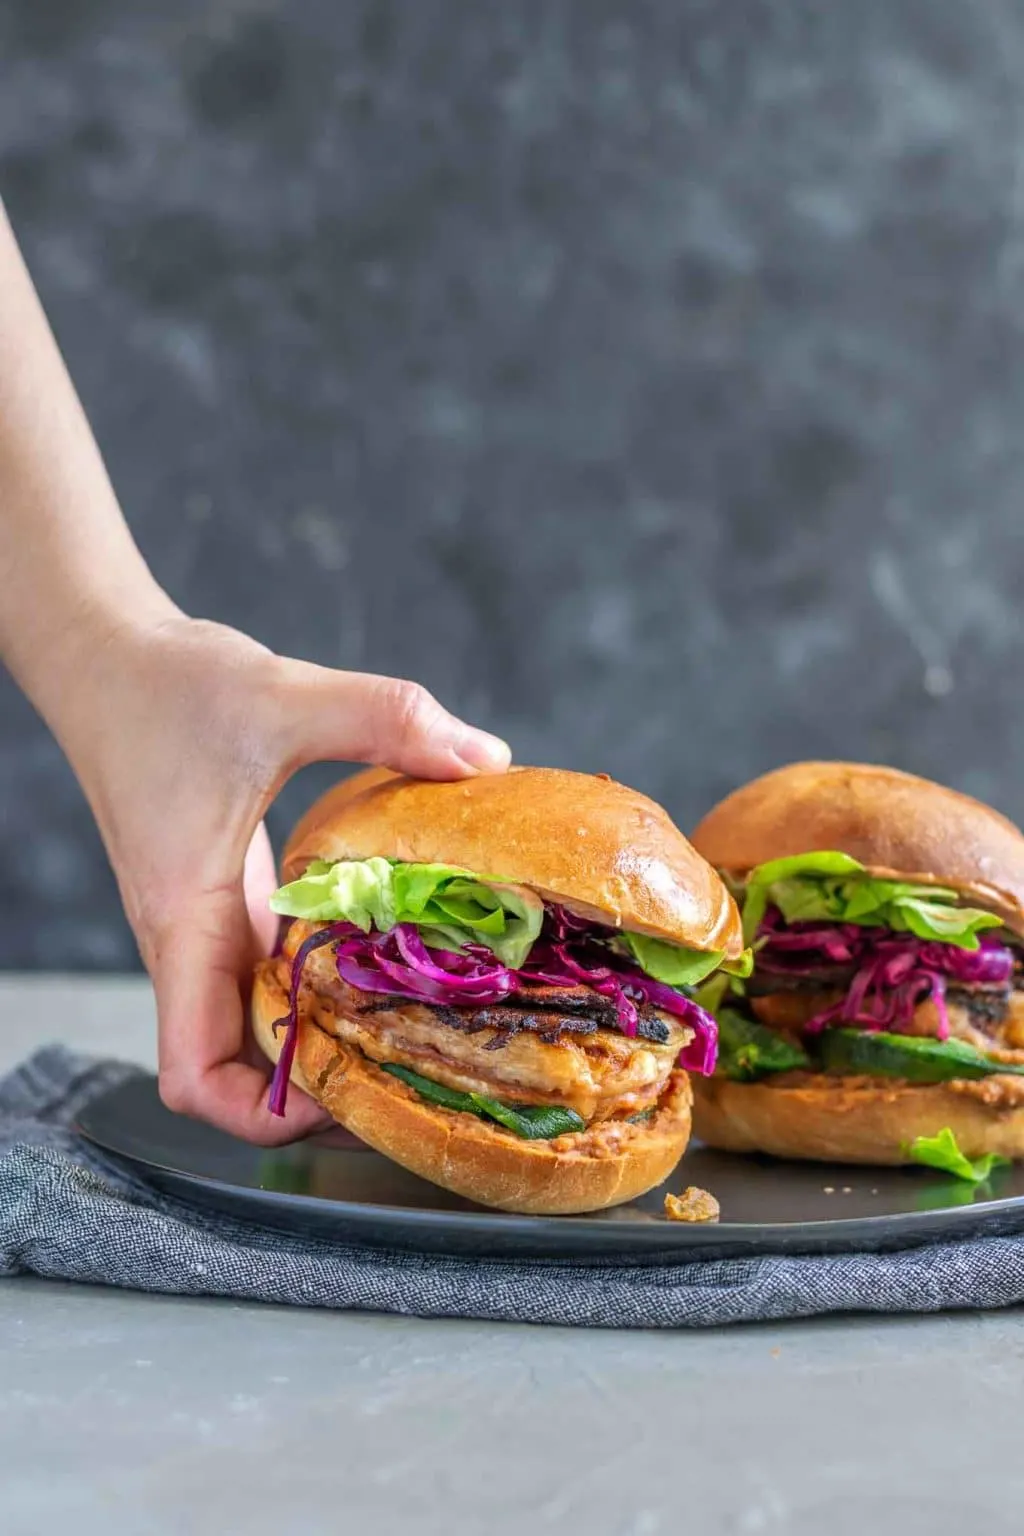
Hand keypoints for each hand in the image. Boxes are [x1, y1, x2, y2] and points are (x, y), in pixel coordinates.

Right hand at [62, 612, 509, 1143]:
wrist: (108, 657)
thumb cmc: (166, 684)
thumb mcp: (282, 696)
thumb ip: (385, 719)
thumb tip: (486, 757)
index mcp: (185, 920)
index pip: (194, 1074)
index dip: (262, 1112)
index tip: (342, 1094)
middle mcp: (190, 940)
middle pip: (233, 1069)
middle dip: (310, 1093)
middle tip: (407, 1073)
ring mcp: (207, 923)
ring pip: (253, 1023)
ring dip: (316, 1040)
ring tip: (410, 1031)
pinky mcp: (225, 896)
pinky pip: (267, 971)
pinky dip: (314, 986)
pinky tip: (380, 960)